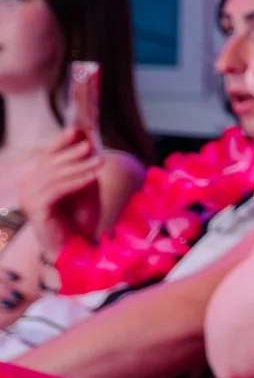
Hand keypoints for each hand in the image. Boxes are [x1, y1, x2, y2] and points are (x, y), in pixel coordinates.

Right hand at [19, 127, 104, 252]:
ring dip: (79, 167)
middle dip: (72, 153)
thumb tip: (89, 142)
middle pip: (50, 164)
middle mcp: (28, 187)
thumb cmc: (79, 217)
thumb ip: (83, 167)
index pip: (47, 156)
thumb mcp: (84, 186)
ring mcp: (29, 199)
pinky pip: (57, 191)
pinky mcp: (36, 210)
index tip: (75, 130)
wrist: (75, 247)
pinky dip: (75, 182)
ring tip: (100, 160)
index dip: (60, 143)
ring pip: (54, 176)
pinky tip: (91, 177)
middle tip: (91, 144)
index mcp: (35, 179)